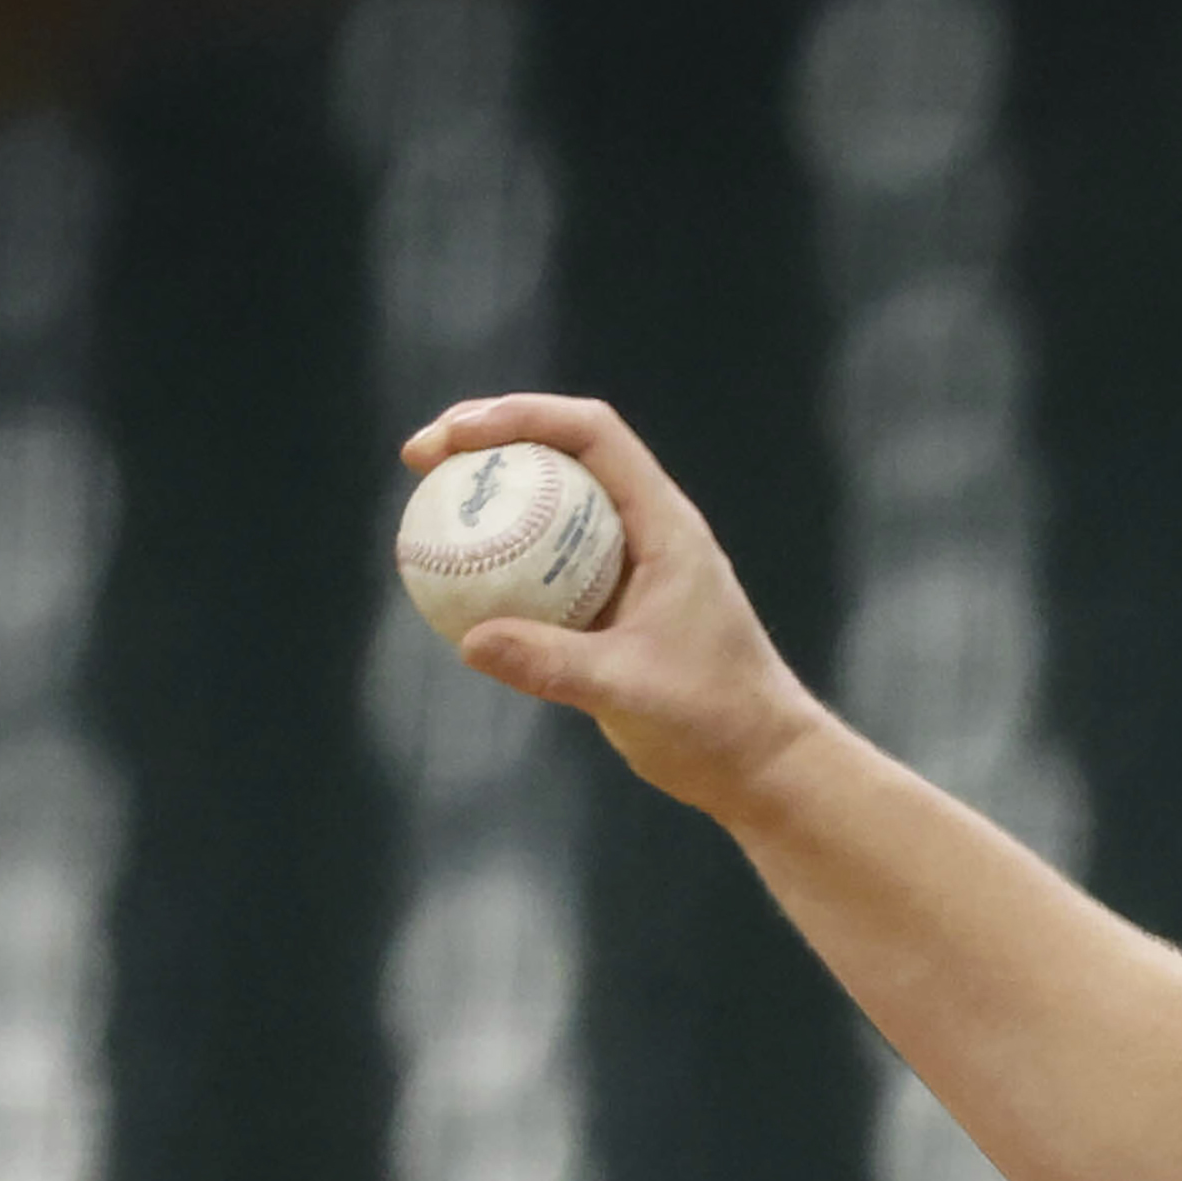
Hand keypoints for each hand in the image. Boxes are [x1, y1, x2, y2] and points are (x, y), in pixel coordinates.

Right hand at [397, 394, 836, 825]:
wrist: (759, 765)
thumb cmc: (716, 721)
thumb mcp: (631, 691)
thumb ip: (553, 664)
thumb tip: (469, 639)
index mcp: (666, 527)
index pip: (593, 433)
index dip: (520, 415)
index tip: (455, 436)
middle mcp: (648, 531)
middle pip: (562, 453)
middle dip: (490, 439)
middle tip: (421, 459)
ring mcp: (629, 565)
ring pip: (551, 505)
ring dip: (491, 494)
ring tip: (426, 504)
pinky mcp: (611, 604)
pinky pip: (546, 560)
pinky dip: (501, 554)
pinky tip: (451, 576)